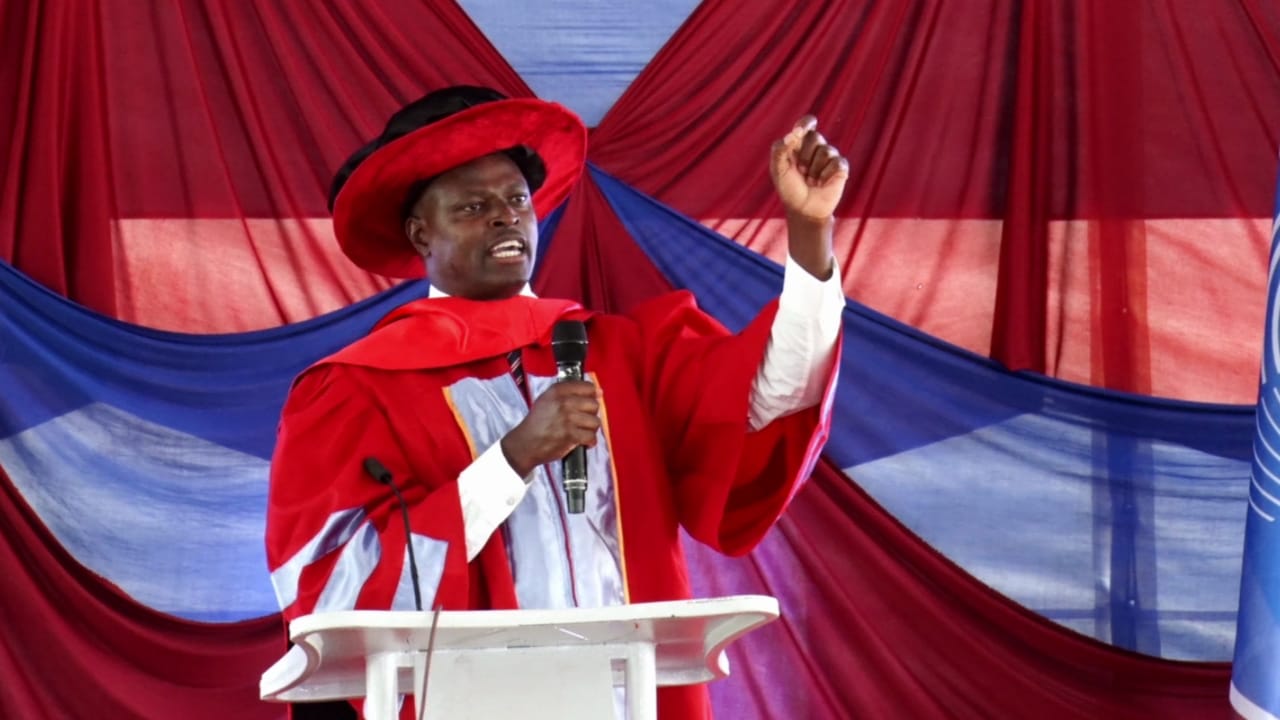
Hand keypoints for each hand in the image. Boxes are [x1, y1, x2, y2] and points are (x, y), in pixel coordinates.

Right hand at [500, 381, 600, 477]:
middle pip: (594, 405)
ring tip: (582, 432)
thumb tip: (597, 392)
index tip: (591, 401)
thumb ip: (569, 393)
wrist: (525, 443)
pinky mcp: (570, 435)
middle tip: (583, 420)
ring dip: (591, 429)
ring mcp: (567, 419)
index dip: (592, 396)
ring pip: (595, 422)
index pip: (588, 387)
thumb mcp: (547, 399)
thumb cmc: (537, 423)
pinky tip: (583, 442)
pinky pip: (591, 437)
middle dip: (591, 414)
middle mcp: (563, 402)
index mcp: (558, 391)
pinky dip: (589, 441)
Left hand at [770, 116, 846, 278]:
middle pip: (815, 137)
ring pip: (826, 150)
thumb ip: (779, 149)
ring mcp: (830, 157)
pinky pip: (836, 162)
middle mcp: (816, 148)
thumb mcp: (777, 169)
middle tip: (801, 171)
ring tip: (811, 181)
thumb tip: (792, 134)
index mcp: (799, 144)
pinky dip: (826, 175)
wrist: (803, 210)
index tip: (802, 128)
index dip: (806, 123)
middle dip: (805, 156)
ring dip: (814, 169)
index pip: (806, 123)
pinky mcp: (841, 168)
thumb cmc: (789, 189)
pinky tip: (822, 184)